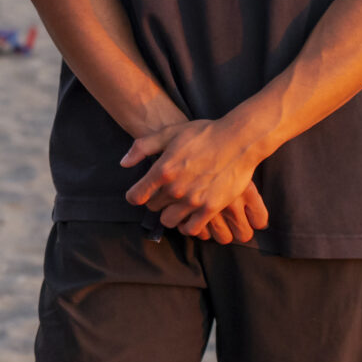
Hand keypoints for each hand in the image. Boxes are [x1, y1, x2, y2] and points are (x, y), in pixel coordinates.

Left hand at [122, 118, 270, 243]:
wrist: (238, 141)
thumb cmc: (203, 134)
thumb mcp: (169, 133)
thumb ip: (143, 147)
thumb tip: (124, 163)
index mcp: (163, 169)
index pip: (137, 195)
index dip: (135, 195)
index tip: (139, 194)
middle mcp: (175, 188)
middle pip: (153, 207)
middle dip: (155, 202)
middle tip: (163, 195)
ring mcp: (193, 200)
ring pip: (169, 220)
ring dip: (170, 215)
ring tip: (176, 207)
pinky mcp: (210, 208)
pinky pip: (192, 229)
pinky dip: (188, 226)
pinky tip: (190, 218)